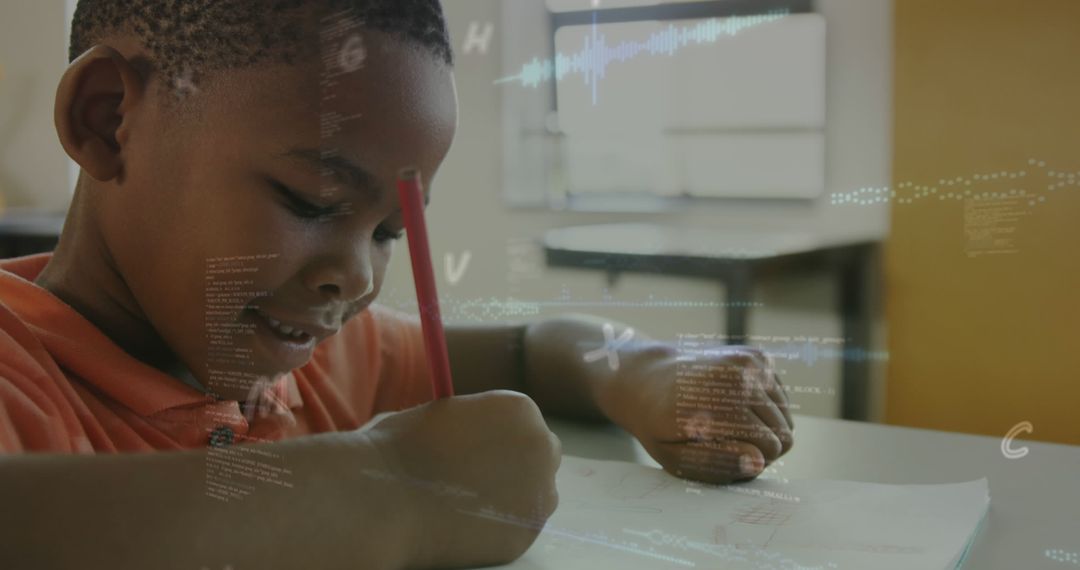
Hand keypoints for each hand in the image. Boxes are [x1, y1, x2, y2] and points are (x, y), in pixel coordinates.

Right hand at [360, 391, 561, 568]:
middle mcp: (541, 447)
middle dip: (518, 465)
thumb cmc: (402, 449)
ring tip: (468, 502)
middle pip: (542, 455)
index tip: (481, 450)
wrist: (388, 499)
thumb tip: (482, 434)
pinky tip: (467, 523)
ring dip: (512, 496)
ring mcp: (539, 492)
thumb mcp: (444, 413)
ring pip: (536, 494)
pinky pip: (519, 527)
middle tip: (483, 478)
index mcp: (520, 409)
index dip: (502, 438)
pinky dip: (498, 527)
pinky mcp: (526, 532)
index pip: (525, 423)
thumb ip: (475, 422)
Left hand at [603, 344, 793, 484]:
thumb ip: (716, 464)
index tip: (726, 453)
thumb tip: (758, 462)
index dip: (751, 461)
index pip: (770, 448)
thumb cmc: (659, 423)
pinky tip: (735, 404)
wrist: (647, 378)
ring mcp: (751, 362)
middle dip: (761, 445)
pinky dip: (764, 406)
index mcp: (718, 404)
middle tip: (728, 441)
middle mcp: (739, 378)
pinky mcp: (757, 356)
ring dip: (763, 425)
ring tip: (729, 423)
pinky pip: (781, 396)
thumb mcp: (674, 456)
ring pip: (786, 415)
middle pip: (783, 432)